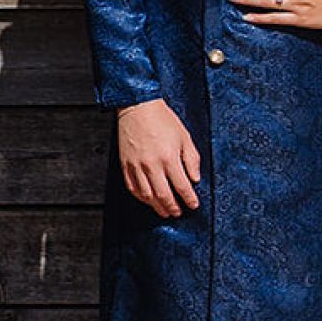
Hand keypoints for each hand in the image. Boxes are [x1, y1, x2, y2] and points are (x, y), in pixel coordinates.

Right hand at [116, 98, 200, 217]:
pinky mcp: (125, 165)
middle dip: (173, 208)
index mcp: (169, 157)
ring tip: (165, 212)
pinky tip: (148, 200)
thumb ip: (192, 159)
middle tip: (179, 213)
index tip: (193, 205)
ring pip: (147, 196)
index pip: (182, 186)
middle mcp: (152, 165)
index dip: (189, 199)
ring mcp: (137, 166)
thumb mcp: (184, 136)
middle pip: (164, 196)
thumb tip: (195, 179)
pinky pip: (132, 188)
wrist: (138, 107)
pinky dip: (141, 198)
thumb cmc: (162, 119)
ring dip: (157, 207)